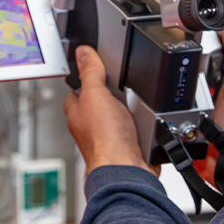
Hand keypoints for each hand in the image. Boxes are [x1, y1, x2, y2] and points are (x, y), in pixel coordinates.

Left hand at [63, 45, 153, 175]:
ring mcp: (110, 137)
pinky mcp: (128, 146)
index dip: (87, 76)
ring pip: (121, 115)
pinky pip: (137, 129)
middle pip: (103, 100)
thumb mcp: (96, 95)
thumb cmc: (105, 140)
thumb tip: (83, 53)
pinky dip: (143, 126)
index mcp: (78, 112)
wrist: (127, 169)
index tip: (97, 67)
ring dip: (131, 111)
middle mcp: (91, 126)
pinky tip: (146, 124)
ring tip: (138, 108)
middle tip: (125, 90)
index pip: (78, 89)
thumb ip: (90, 73)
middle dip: (115, 94)